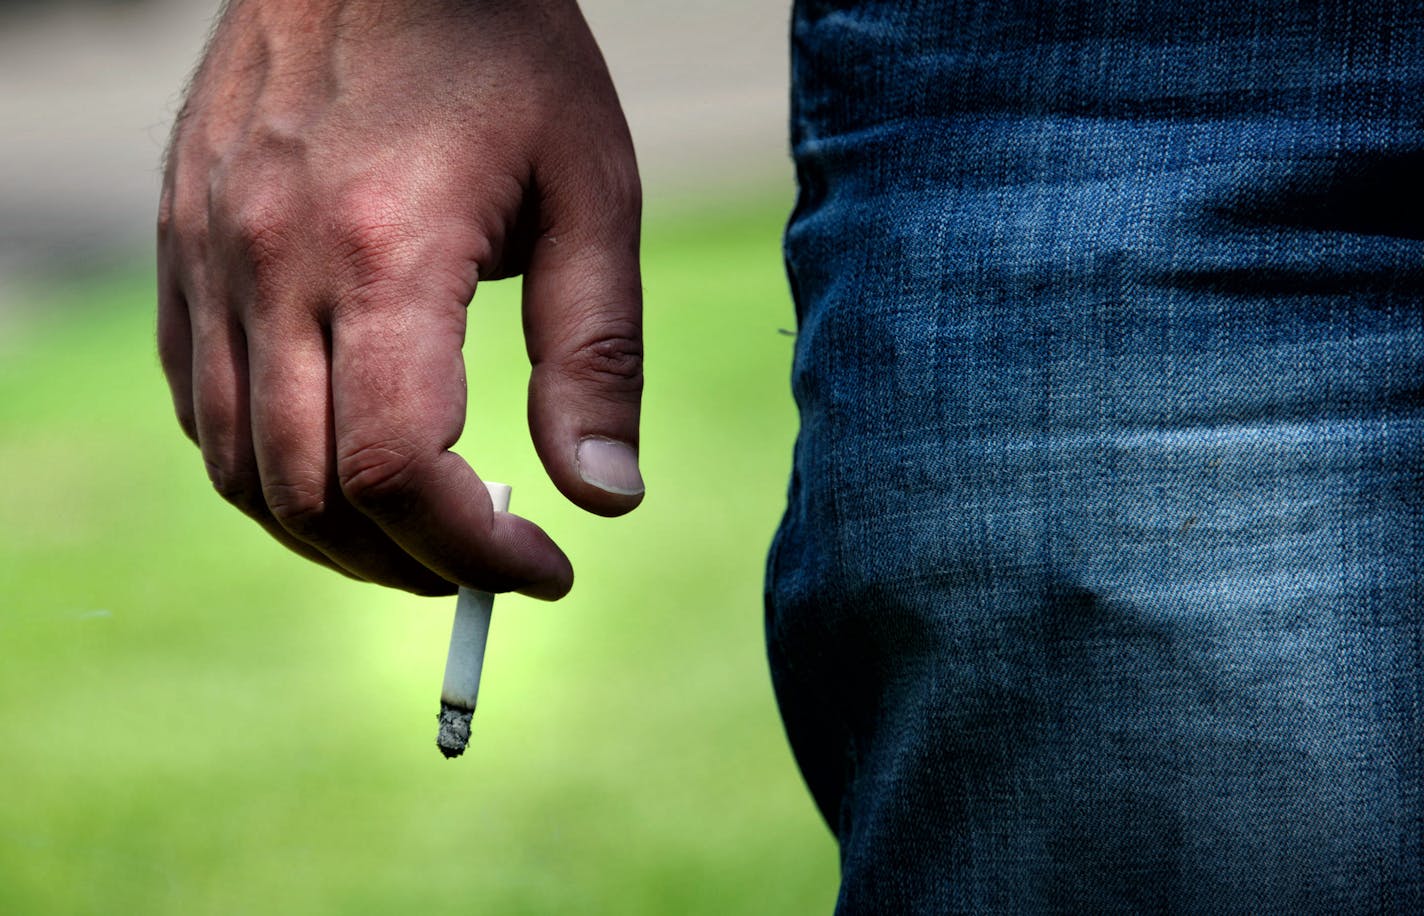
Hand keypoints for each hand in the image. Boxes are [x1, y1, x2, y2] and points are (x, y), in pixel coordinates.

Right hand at [157, 0, 642, 598]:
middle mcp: (269, 265)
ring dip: (334, 536)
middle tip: (490, 563)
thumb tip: (604, 499)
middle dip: (412, 562)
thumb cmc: (502, 53)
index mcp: (382, 252)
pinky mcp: (180, 248)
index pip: (396, 470)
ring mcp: (205, 258)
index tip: (545, 567)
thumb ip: (597, 351)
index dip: (475, 549)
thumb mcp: (590, 191)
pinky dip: (266, 469)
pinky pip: (200, 405)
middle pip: (311, 495)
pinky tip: (338, 462)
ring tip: (422, 535)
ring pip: (241, 470)